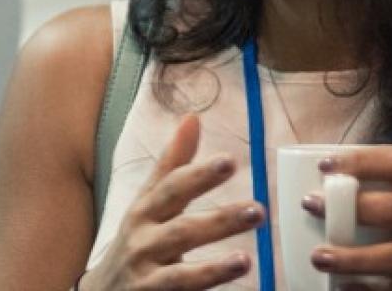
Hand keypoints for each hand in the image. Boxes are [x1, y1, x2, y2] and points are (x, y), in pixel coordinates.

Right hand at [80, 114, 263, 290]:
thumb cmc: (135, 239)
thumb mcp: (148, 200)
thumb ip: (172, 163)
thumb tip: (193, 118)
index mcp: (144, 211)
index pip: (171, 188)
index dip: (199, 175)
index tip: (230, 162)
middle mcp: (143, 242)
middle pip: (181, 231)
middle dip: (218, 222)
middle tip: (256, 210)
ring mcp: (146, 278)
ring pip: (180, 275)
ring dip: (212, 269)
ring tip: (245, 260)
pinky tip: (233, 289)